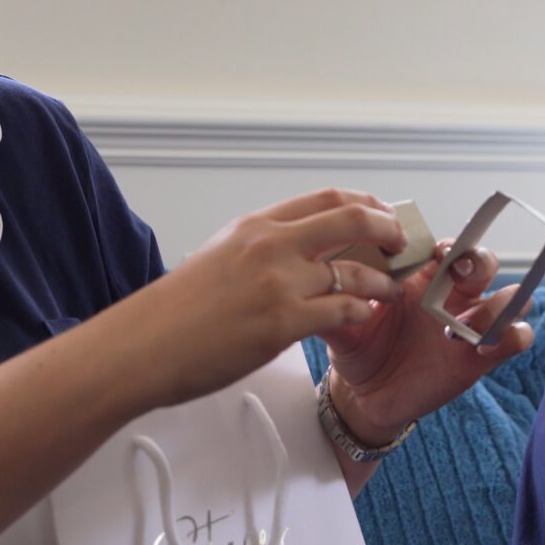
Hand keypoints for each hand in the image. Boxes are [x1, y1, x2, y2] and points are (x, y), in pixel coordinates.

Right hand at [145, 188, 407, 405]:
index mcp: (256, 227)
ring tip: (393, 290)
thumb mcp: (217, 258)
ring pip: (357, 271)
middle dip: (389, 229)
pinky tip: (365, 315)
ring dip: (384, 281)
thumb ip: (259, 250)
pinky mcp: (283, 323)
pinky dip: (363, 311)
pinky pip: (344, 310)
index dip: (365, 203)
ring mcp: (280, 283)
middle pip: (353, 219)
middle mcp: (271, 246)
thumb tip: (294, 251)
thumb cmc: (174, 312)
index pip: (325, 198)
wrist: (142, 346)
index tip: (383, 212)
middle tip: (402, 244)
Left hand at [319, 241, 534, 444]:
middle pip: (485, 262)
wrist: (365, 394)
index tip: (438, 252)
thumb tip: (323, 282)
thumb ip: (336, 304)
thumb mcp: (342, 325)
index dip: (450, 243)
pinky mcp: (480, 357)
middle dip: (480, 261)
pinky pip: (516, 338)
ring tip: (469, 325)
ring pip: (510, 297)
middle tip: (459, 274)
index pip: (448, 246)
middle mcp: (452, 296)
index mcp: (422, 277)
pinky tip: (488, 346)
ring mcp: (470, 325)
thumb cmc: (359, 347)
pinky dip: (515, 335)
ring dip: (500, 302)